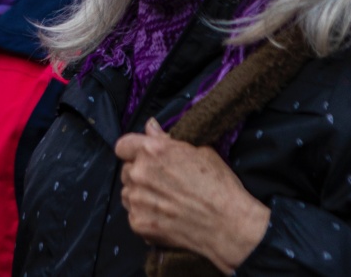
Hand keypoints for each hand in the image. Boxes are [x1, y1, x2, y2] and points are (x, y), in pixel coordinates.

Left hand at [115, 119, 269, 272]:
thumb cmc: (218, 185)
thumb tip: (150, 126)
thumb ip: (166, 138)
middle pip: (125, 170)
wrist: (228, 224)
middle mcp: (139, 173)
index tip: (142, 157)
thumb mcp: (199, 151)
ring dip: (140, 194)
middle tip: (162, 182)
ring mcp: (137, 199)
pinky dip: (145, 215)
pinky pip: (133, 214)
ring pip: (127, 193)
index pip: (123, 146)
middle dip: (139, 174)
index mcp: (152, 151)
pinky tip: (165, 216)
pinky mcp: (138, 222)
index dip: (132, 150)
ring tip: (164, 200)